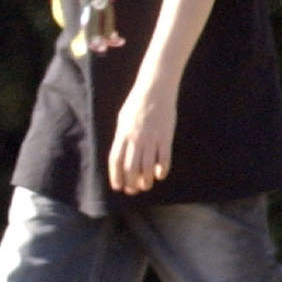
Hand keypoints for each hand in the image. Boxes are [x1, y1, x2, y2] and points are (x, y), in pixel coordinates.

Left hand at [109, 79, 176, 194]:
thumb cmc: (137, 104)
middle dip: (130, 182)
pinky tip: (160, 176)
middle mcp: (135, 138)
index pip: (115, 160)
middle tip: (132, 191)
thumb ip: (122, 137)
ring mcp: (151, 138)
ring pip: (147, 166)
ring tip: (145, 187)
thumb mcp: (122, 119)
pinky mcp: (166, 136)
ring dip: (145, 180)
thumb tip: (120, 156)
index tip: (118, 186)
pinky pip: (164, 158)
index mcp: (122, 134)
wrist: (155, 89)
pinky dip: (162, 169)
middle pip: (131, 167)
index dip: (116, 176)